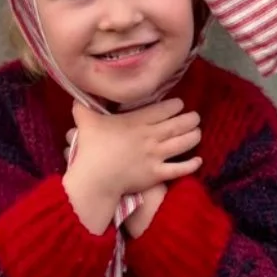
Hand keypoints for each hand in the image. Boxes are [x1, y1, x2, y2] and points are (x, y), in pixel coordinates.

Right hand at [63, 99, 200, 232]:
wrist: (96, 178)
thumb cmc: (91, 148)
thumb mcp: (85, 121)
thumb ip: (83, 107)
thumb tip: (78, 97)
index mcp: (136, 122)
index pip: (162, 110)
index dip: (174, 106)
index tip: (180, 104)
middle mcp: (150, 136)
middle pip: (176, 125)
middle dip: (189, 119)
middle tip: (196, 117)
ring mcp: (156, 156)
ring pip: (182, 144)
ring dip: (193, 137)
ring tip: (198, 133)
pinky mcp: (157, 174)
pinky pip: (179, 169)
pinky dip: (191, 165)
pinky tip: (199, 161)